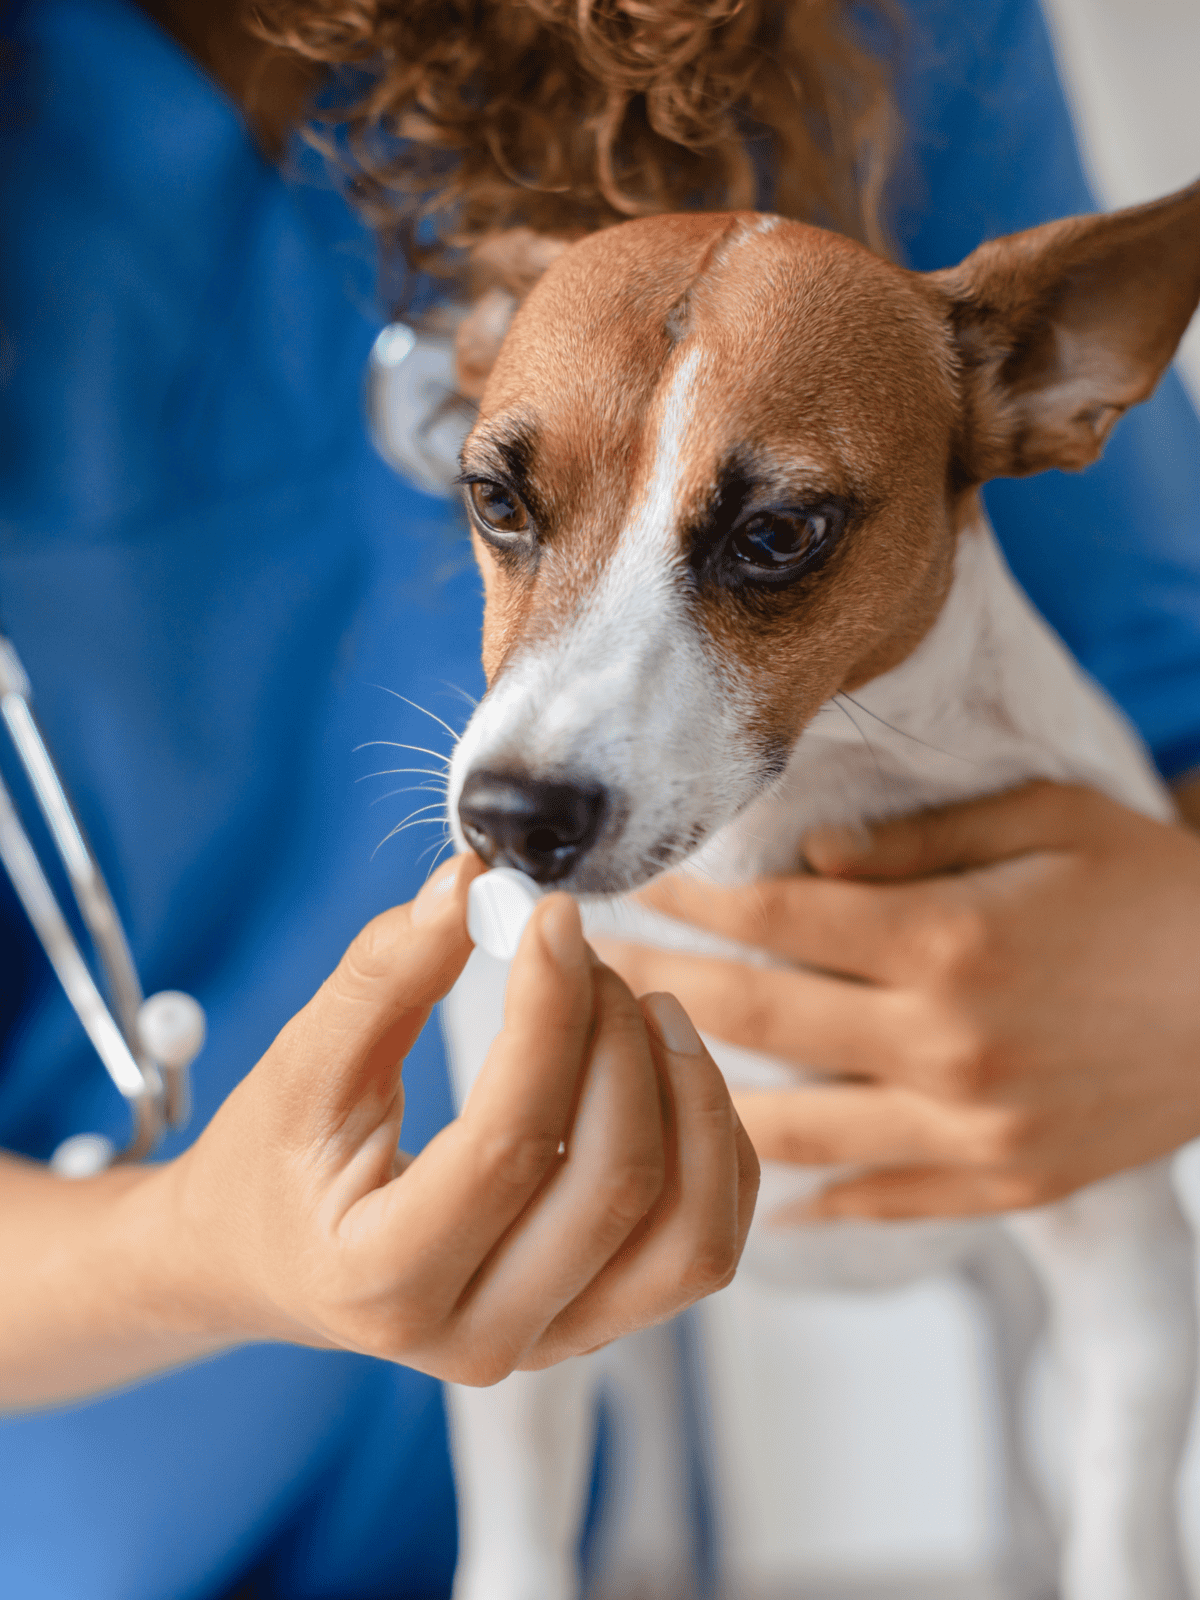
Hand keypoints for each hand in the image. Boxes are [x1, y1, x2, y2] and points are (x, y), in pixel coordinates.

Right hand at [160, 851, 756, 1385]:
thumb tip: (474, 881)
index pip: (509, 1144)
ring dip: (691, 1097)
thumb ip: (385, 975)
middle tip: (583, 955)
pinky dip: (713, 1145)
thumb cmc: (278, 1158)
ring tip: (646, 1006)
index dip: (549, 1014)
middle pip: (615, 1184)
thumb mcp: (303, 1062)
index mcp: (384, 1281)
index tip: (553, 916)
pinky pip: (706, 1245)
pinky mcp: (601, 1323)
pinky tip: (665, 1068)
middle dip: (619, 1040)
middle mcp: (478, 1342)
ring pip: (689, 1233)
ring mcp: (552, 1344)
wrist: (272, 1257)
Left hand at [594, 782, 1199, 1219]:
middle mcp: (945, 1042)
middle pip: (757, 1016)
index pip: (773, 920)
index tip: (620, 884)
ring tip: (620, 1083)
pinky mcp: (1010, 1181)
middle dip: (653, 989)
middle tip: (577, 973)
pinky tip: (751, 1191)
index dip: (683, 900)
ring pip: (795, 1128)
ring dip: (696, 1101)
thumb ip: (911, 841)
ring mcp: (975, 1126)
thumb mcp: (1044, 820)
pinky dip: (811, 1198)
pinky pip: (883, 1200)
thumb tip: (801, 865)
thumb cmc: (1153, 886)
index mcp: (947, 940)